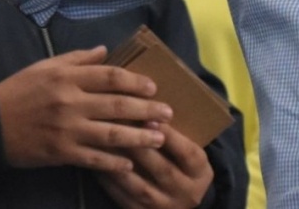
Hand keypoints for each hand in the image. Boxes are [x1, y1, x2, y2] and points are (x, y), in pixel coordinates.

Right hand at [0, 47, 172, 172]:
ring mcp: (66, 129)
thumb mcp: (44, 66)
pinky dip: (114, 162)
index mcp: (66, 77)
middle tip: (168, 113)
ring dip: (139, 136)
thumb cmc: (19, 91)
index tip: (153, 86)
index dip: (135, 81)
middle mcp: (69, 101)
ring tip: (160, 138)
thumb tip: (104, 50)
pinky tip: (130, 163)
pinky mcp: (61, 152)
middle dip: (146, 109)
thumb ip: (76, 59)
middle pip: (116, 104)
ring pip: (111, 133)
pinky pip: (94, 158)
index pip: (109, 76)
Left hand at [94, 123, 212, 208]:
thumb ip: (174, 132)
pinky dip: (110, 180)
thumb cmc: (179, 160)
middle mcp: (186, 193)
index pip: (188, 153)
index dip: (170, 136)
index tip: (149, 116)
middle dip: (139, 146)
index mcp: (200, 172)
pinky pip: (124, 198)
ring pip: (140, 186)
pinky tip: (98, 162)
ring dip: (121, 163)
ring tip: (103, 142)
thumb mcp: (187, 148)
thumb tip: (150, 101)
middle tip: (118, 124)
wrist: (179, 198)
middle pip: (163, 169)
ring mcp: (164, 207)